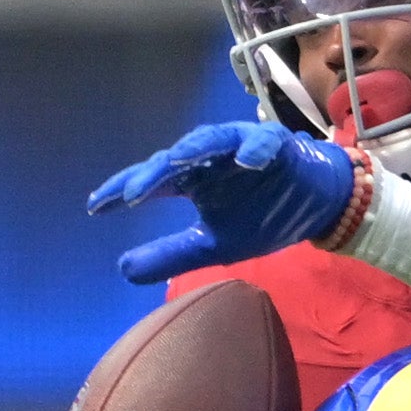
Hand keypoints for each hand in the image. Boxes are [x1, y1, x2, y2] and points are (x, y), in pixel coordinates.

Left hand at [90, 122, 362, 287]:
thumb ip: (172, 254)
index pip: (151, 183)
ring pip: (212, 141)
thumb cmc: (261, 217)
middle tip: (131, 196)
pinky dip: (255, 149)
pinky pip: (264, 142)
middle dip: (152, 176)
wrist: (314, 206)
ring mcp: (240, 145)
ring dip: (194, 149)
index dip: (123, 191)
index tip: (95, 208)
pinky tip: (247, 160)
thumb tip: (123, 270)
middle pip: (174, 162)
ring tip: (176, 161)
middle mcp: (209, 158)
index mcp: (192, 179)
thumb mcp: (213, 245)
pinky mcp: (275, 144)